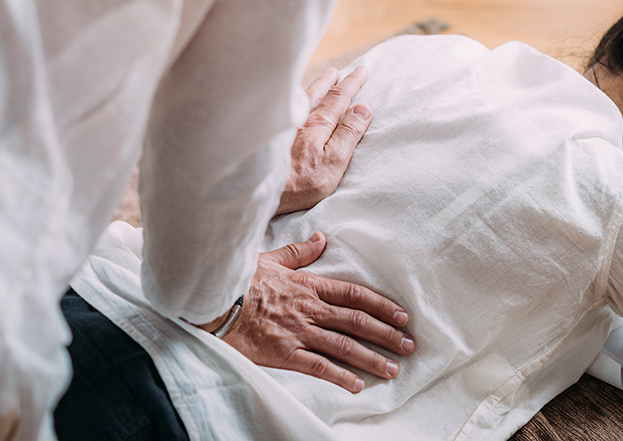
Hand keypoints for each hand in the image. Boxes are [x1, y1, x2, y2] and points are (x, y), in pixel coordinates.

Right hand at [219, 232, 413, 392]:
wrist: (213, 300)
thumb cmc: (240, 279)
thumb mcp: (272, 259)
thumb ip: (300, 253)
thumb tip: (321, 238)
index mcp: (309, 286)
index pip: (355, 295)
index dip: (382, 305)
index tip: (402, 316)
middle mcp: (310, 309)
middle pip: (357, 322)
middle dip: (387, 334)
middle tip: (409, 345)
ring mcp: (299, 332)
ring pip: (344, 345)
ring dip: (372, 358)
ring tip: (393, 369)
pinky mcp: (285, 353)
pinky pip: (319, 366)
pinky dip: (340, 376)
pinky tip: (358, 385)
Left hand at [276, 67, 371, 214]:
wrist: (261, 187)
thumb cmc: (302, 180)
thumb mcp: (334, 160)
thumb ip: (349, 133)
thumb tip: (363, 109)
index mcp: (320, 123)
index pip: (340, 98)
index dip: (352, 84)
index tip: (362, 70)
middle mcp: (302, 118)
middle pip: (322, 93)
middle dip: (335, 81)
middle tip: (343, 71)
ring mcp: (286, 125)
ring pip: (305, 97)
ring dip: (318, 85)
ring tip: (326, 76)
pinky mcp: (274, 133)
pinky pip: (291, 105)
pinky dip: (300, 96)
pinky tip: (298, 98)